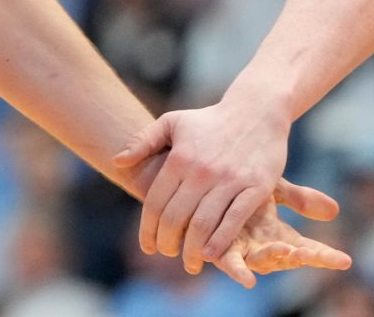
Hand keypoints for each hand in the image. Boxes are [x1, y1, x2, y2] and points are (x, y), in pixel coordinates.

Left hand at [114, 92, 301, 268]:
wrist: (256, 110)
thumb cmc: (210, 120)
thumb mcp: (173, 122)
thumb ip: (143, 141)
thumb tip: (117, 161)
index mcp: (179, 158)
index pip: (155, 203)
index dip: (148, 230)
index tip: (148, 247)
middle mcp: (201, 171)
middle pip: (176, 219)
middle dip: (167, 244)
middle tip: (168, 254)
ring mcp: (229, 181)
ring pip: (203, 225)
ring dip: (192, 251)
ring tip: (189, 263)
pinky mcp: (255, 188)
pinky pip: (234, 221)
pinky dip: (220, 241)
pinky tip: (210, 254)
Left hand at [211, 198, 351, 286]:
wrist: (202, 187)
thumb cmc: (238, 189)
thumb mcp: (271, 190)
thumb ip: (299, 200)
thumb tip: (335, 210)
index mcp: (279, 236)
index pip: (308, 249)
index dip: (325, 256)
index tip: (345, 261)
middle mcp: (263, 248)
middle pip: (288, 259)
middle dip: (301, 259)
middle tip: (312, 255)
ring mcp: (243, 251)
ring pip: (261, 261)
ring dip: (273, 258)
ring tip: (286, 252)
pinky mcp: (220, 251)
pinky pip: (230, 263)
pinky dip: (238, 270)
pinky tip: (247, 278)